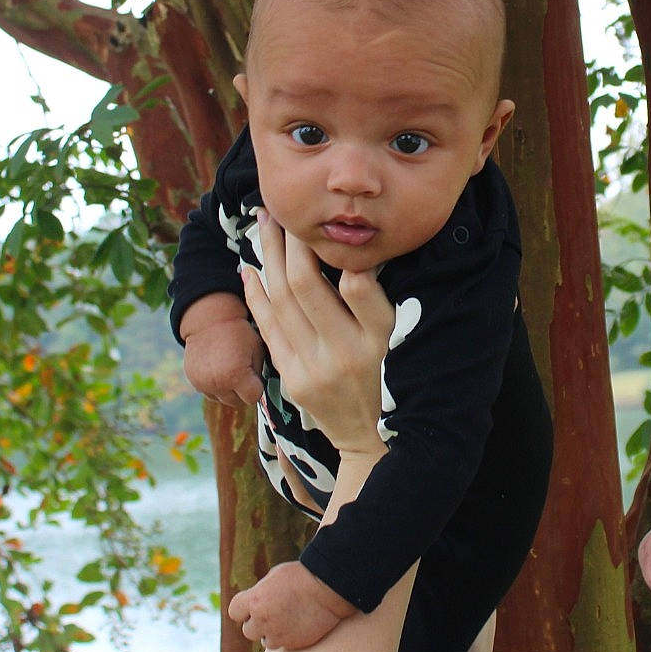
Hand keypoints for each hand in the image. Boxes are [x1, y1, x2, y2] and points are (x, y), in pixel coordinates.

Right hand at [180, 298, 265, 409]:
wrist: (209, 320)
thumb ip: (260, 373)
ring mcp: (204, 384)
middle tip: (242, 371)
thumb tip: (261, 389)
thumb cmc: (238, 333)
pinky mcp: (193, 381)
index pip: (253, 397)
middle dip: (242, 391)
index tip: (255, 376)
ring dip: (228, 390)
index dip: (256, 388)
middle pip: (237, 402)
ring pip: (222, 399)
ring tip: (229, 368)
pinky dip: (214, 385)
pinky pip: (209, 392)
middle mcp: (218, 383)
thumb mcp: (257, 350)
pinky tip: (217, 368)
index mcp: (236, 375)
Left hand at [228, 560, 356, 649]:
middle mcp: (263, 619)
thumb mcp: (274, 577)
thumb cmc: (302, 576)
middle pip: (248, 630)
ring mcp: (278, 634)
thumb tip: (251, 604)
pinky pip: (283, 645)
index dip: (243, 609)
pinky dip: (288, 637)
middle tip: (273, 612)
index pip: (234, 612)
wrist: (330, 588)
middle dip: (257, 622)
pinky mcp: (293, 644)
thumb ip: (259, 593)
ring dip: (272, 632)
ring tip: (288, 618)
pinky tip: (299, 623)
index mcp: (255, 600)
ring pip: (265, 641)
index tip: (253, 604)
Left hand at [240, 210, 395, 457]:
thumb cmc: (394, 379)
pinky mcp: (293, 380)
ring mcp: (314, 369)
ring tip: (263, 223)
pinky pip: (268, 329)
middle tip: (285, 209)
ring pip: (280, 300)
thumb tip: (352, 247)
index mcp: (382, 338)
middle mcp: (347, 353)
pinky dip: (256, 294)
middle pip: (305, 284)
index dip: (339, 249)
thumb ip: (377, 299)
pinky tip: (249, 268)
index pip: (357, 283)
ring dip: (268, 256)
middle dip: (290, 241)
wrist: (374, 442)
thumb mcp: (401, 339)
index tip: (328, 222)